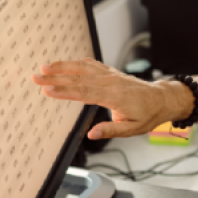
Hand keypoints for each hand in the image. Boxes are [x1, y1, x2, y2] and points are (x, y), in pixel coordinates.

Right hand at [32, 58, 184, 138]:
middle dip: (56, 78)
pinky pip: (92, 65)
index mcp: (115, 96)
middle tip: (36, 78)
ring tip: (44, 68)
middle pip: (79, 78)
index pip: (85, 93)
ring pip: (83, 68)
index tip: (48, 90)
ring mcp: (111, 75)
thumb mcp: (132, 129)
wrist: (161, 99)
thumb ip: (111, 130)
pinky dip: (77, 63)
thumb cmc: (147, 115)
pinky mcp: (111, 72)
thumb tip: (91, 134)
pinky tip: (64, 63)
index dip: (65, 91)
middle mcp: (111, 82)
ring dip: (63, 66)